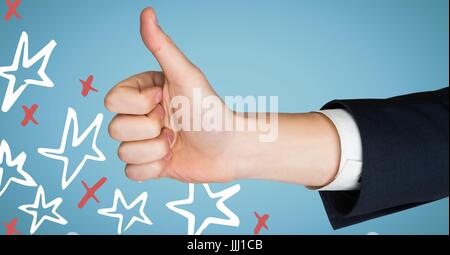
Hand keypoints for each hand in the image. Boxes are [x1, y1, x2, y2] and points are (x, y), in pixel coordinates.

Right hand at [105, 7, 340, 186]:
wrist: (231, 148)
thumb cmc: (210, 109)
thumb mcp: (186, 76)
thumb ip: (162, 47)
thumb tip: (146, 11)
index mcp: (141, 92)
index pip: (111, 101)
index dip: (140, 106)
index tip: (164, 102)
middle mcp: (139, 116)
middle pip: (116, 129)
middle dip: (151, 131)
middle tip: (175, 125)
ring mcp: (143, 142)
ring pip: (123, 153)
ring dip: (156, 151)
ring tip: (176, 143)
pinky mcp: (149, 165)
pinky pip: (131, 174)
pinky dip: (153, 169)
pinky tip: (172, 159)